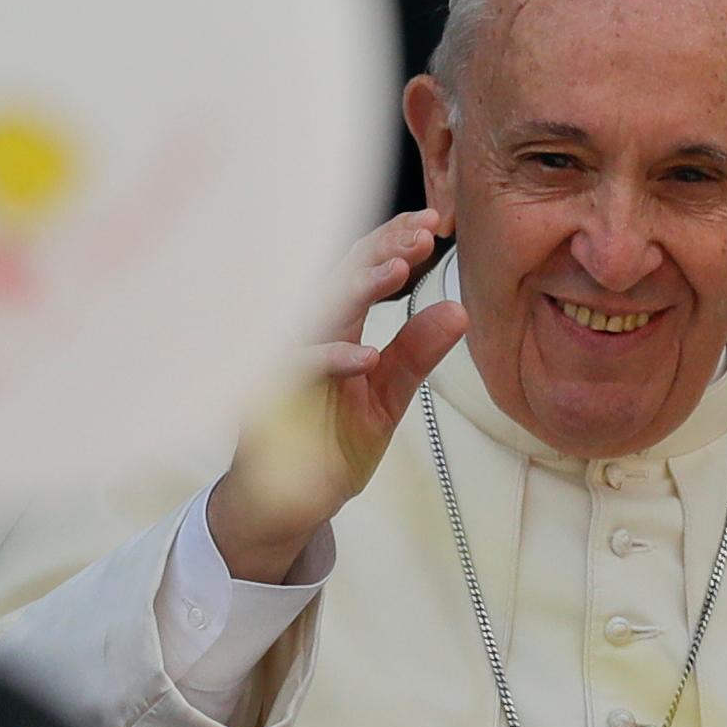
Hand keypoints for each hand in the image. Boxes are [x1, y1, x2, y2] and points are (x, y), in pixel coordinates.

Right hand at [207, 210, 470, 584]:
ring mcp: (283, 364)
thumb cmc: (329, 443)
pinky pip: (296, 372)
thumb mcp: (387, 395)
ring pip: (316, 313)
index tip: (433, 224)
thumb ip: (416, 353)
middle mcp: (306, 335)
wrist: (287, 501)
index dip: (393, 242)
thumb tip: (458, 310)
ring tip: (397, 271)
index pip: (361, 270)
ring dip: (354, 289)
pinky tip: (366, 356)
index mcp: (334, 328)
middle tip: (421, 233)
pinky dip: (329, 361)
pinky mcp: (268, 399)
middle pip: (339, 278)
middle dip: (380, 250)